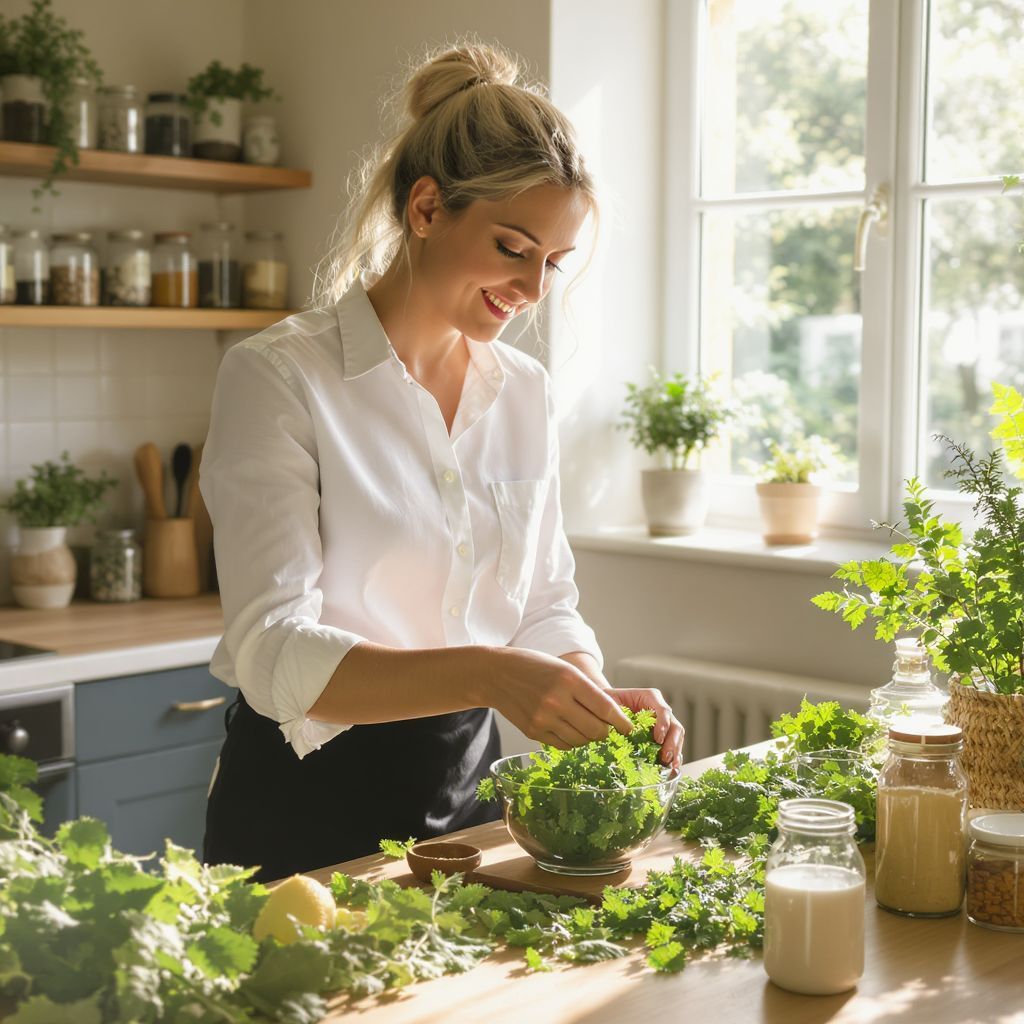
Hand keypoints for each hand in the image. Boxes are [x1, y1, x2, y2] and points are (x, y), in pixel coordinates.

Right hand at [486, 647, 632, 749]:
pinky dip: (571, 741)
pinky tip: (569, 729)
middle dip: (606, 732)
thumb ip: (587, 690)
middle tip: (607, 729)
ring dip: (588, 737)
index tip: (629, 727)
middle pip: (596, 730)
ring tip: (586, 727)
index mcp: (569, 679)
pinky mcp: (533, 732)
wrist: (495, 674)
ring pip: (580, 741)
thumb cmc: (534, 666)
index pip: (606, 708)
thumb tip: (613, 715)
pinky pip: (563, 745)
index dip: (622, 721)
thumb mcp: (564, 668)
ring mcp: (543, 719)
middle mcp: (557, 700)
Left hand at [607, 687, 684, 768]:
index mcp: (651, 697)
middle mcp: (660, 710)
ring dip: (675, 751)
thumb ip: (617, 712)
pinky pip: (673, 746)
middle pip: (674, 725)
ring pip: (677, 737)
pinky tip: (671, 767)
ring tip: (670, 765)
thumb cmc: (609, 701)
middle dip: (672, 742)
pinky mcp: (662, 736)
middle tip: (665, 756)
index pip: (663, 710)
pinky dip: (673, 756)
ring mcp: (663, 724)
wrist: (608, 707)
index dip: (663, 724)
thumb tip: (624, 730)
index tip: (658, 739)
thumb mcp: (610, 702)